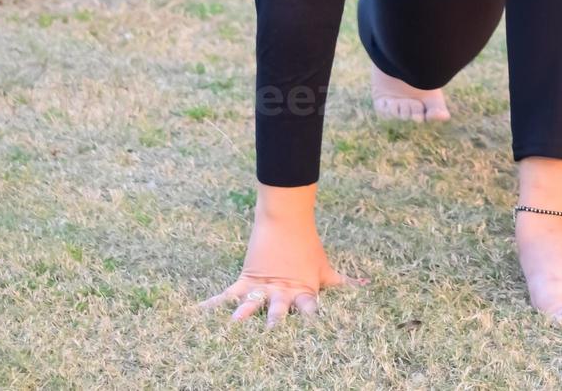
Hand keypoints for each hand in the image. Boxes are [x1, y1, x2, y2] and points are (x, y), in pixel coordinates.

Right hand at [198, 205, 368, 327]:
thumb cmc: (308, 247)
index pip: (311, 312)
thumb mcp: (326, 268)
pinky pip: (225, 297)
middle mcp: (282, 293)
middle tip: (273, 342)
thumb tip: (367, 285)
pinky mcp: (245, 280)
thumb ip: (344, 282)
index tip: (318, 341)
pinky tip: (194, 316)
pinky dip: (210, 307)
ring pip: (251, 306)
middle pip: (279, 313)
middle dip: (276, 328)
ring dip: (243, 318)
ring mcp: (262, 287)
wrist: (286, 218)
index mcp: (303, 292)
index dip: (314, 325)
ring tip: (232, 331)